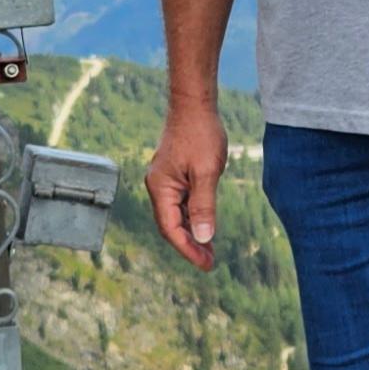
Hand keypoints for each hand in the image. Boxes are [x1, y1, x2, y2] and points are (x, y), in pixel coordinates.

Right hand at [145, 103, 228, 271]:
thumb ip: (204, 205)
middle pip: (171, 226)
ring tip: (210, 250)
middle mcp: (158, 187)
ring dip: (192, 233)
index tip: (206, 264)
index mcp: (160, 188)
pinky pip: (181, 203)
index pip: (171, 229)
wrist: (195, 105)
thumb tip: (204, 237)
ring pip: (176, 216)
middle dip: (190, 245)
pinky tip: (205, 225)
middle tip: (210, 263)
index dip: (188, 249)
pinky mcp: (175, 175)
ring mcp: (165, 182)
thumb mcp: (207, 172)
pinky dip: (193, 217)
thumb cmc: (200, 134)